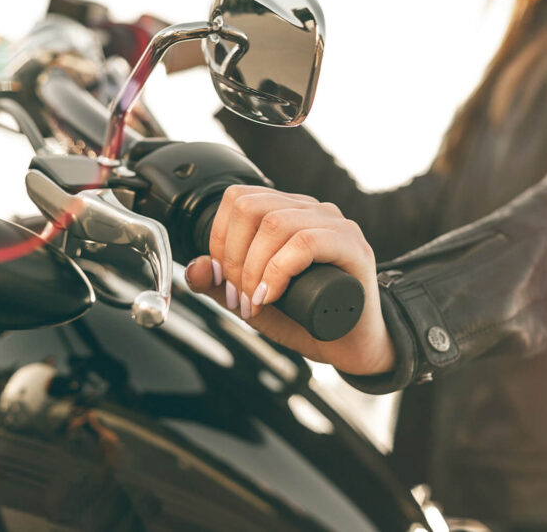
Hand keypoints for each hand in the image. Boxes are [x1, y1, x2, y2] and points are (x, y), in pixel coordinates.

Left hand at [184, 185, 395, 376]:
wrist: (353, 346)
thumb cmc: (309, 320)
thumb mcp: (255, 302)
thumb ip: (221, 286)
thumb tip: (193, 267)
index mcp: (289, 213)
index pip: (240, 198)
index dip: (219, 238)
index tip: (221, 279)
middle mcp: (313, 211)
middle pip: (252, 207)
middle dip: (233, 256)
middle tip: (238, 296)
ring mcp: (336, 225)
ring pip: (277, 223)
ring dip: (253, 268)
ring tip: (256, 301)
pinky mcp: (354, 247)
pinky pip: (306, 242)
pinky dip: (279, 270)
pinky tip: (274, 295)